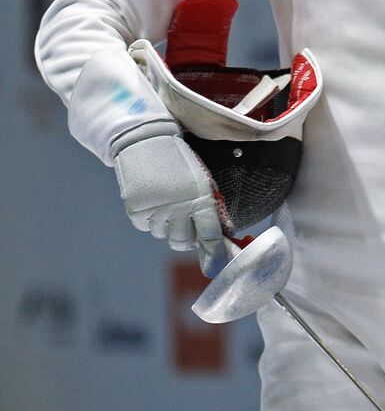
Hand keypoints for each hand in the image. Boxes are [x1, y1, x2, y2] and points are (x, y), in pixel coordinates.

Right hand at [113, 133, 224, 273]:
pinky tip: (154, 200)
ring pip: (165, 236)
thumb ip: (213, 209)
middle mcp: (177, 208)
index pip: (210, 236)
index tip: (215, 269)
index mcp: (200, 199)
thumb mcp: (203, 181)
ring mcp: (154, 211)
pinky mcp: (135, 211)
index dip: (214, 255)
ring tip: (169, 202)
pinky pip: (147, 227)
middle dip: (189, 237)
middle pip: (184, 242)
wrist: (146, 142)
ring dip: (170, 226)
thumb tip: (224, 235)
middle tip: (187, 220)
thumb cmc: (181, 161)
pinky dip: (152, 220)